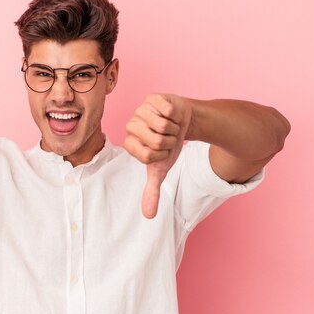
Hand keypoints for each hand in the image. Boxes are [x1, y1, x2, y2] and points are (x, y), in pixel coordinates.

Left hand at [124, 94, 192, 218]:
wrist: (183, 122)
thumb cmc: (169, 145)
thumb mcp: (161, 168)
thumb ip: (152, 191)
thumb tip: (148, 215)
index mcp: (130, 143)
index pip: (146, 155)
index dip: (161, 155)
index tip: (162, 151)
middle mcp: (131, 125)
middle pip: (155, 140)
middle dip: (169, 142)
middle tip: (168, 137)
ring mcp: (140, 109)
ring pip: (162, 125)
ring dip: (174, 128)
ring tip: (170, 126)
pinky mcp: (152, 98)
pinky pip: (168, 111)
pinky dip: (176, 115)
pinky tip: (172, 114)